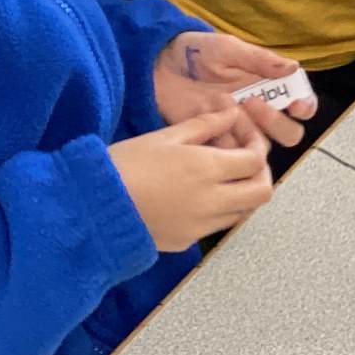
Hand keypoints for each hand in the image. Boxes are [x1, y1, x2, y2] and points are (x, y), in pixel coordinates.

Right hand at [109, 107, 274, 250]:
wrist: (92, 208)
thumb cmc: (124, 165)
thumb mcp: (165, 136)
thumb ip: (204, 124)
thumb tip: (231, 113)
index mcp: (207, 169)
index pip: (255, 160)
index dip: (256, 144)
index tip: (243, 133)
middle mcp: (212, 201)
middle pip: (261, 192)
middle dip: (260, 173)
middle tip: (243, 158)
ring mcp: (201, 225)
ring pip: (242, 211)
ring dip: (241, 192)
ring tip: (219, 175)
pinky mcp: (187, 241)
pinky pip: (216, 225)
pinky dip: (218, 209)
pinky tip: (196, 193)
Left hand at [153, 30, 312, 148]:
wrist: (159, 67)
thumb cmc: (197, 53)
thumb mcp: (228, 49)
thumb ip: (259, 59)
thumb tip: (293, 67)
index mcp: (270, 86)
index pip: (302, 103)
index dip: (305, 107)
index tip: (295, 105)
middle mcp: (261, 112)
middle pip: (289, 134)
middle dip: (276, 122)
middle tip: (252, 102)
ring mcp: (240, 130)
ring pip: (263, 148)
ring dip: (249, 132)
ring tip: (224, 108)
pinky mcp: (218, 142)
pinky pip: (232, 156)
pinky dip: (226, 144)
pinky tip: (212, 124)